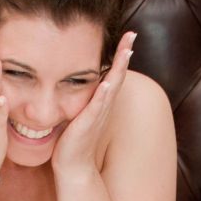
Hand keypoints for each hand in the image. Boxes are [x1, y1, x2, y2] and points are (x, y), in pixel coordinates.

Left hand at [51, 31, 135, 175]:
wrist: (72, 167)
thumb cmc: (72, 142)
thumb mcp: (76, 113)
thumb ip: (78, 97)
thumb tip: (68, 82)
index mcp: (100, 102)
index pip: (112, 74)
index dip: (120, 56)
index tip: (126, 36)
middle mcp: (103, 107)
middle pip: (118, 76)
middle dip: (124, 54)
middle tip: (132, 34)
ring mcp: (97, 115)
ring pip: (112, 88)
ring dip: (119, 69)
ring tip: (126, 51)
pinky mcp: (87, 125)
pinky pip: (97, 107)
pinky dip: (103, 95)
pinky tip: (107, 83)